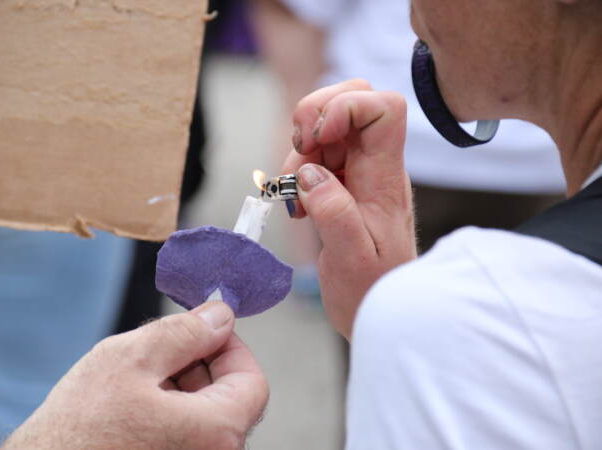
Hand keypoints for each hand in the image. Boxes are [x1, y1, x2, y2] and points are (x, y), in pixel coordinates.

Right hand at [2, 301, 268, 449]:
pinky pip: (184, 436)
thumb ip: (185, 333)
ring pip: (204, 417)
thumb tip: (221, 316)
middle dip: (200, 365)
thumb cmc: (77, 429)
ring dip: (181, 388)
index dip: (230, 347)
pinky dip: (168, 412)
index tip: (203, 329)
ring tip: (136, 379)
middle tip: (160, 349)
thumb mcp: (131, 359)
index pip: (252, 381)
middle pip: (229, 400)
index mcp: (216, 434)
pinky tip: (133, 404)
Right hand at [283, 79, 416, 339]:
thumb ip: (333, 213)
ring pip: (330, 123)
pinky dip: (297, 165)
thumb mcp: (351, 259)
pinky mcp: (342, 182)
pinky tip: (296, 200)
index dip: (347, 106)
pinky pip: (317, 152)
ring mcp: (359, 172)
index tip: (318, 141)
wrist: (380, 308)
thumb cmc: (372, 289)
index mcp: (385, 178)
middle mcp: (376, 166)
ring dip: (301, 145)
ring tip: (293, 189)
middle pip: (356, 97)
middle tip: (299, 151)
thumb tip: (310, 173)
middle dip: (316, 113)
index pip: (384, 108)